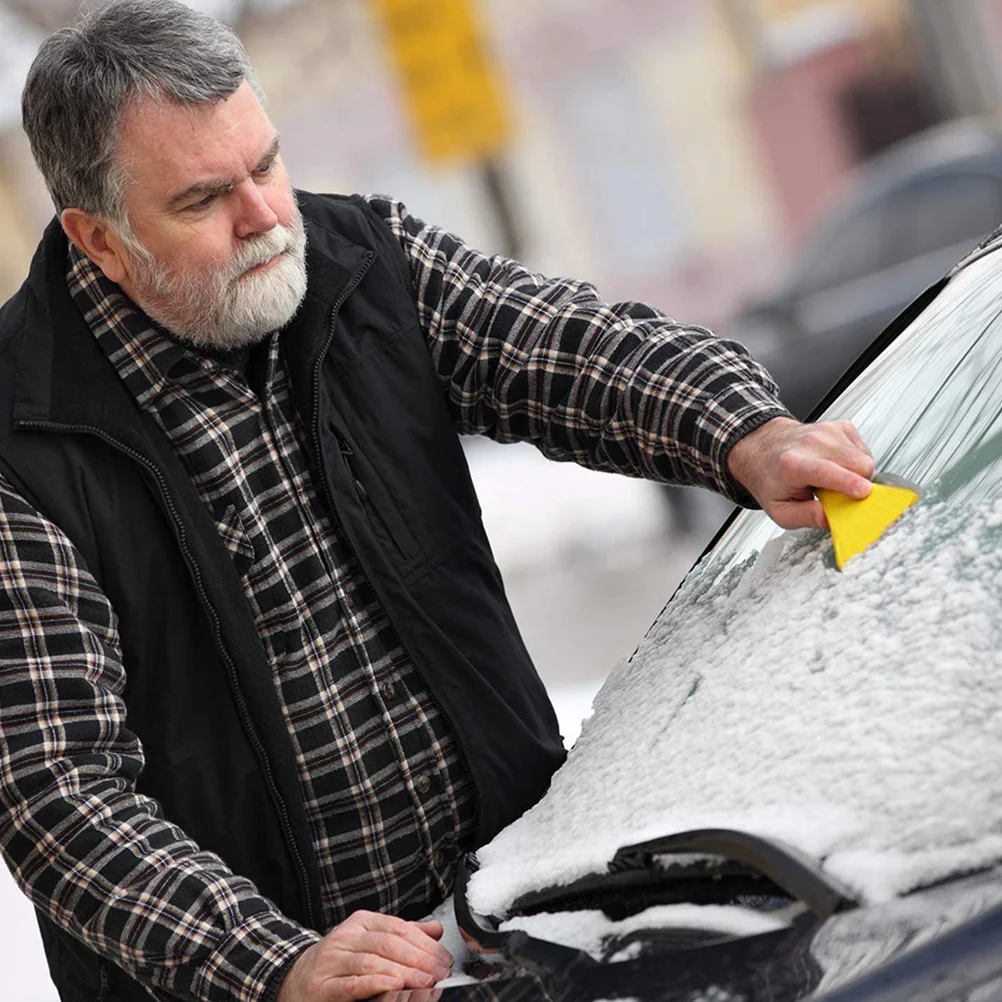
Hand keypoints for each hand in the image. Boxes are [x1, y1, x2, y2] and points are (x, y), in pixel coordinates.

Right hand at [277, 912, 452, 1001]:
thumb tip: (436, 930)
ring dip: (403, 971)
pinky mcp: (324, 985)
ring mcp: (333, 960)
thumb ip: (403, 935)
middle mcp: (347, 936)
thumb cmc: (339, 962)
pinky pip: (352, 983)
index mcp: (362, 922)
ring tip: (424, 980)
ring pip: (372, 960)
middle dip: (419, 958)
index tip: (444, 958)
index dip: (425, 943)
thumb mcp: (371, 941)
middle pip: (389, 942)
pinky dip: (375, 983)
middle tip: (439, 971)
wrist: (295, 979)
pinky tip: (393, 984)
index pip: (399, 927)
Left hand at [727, 417, 874, 529]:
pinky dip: (856, 462)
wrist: (764, 450)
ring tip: (833, 479)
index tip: (863, 492)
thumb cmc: (771, 479)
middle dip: (858, 485)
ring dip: (857, 474)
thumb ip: (806, 517)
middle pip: (857, 465)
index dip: (848, 482)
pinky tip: (837, 466)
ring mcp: (827, 431)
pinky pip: (864, 450)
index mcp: (791, 464)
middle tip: (838, 494)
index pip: (825, 471)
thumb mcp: (779, 510)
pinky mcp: (840, 427)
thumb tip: (830, 519)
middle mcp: (811, 443)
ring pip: (865, 458)